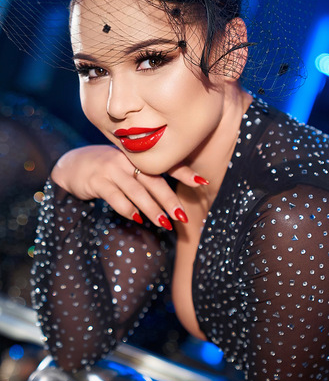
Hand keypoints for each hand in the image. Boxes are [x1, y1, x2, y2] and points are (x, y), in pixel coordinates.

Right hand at [51, 145, 206, 228]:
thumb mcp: (127, 166)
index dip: (184, 173)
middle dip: (170, 200)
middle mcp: (126, 160)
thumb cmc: (107, 169)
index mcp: (138, 156)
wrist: (72, 165)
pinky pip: (116, 199)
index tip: (203, 182)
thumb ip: (148, 176)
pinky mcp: (97, 182)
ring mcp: (111, 170)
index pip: (165, 164)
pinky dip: (128, 210)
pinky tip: (137, 219)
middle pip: (154, 181)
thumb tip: (174, 197)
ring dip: (152, 209)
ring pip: (137, 192)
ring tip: (165, 224)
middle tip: (183, 216)